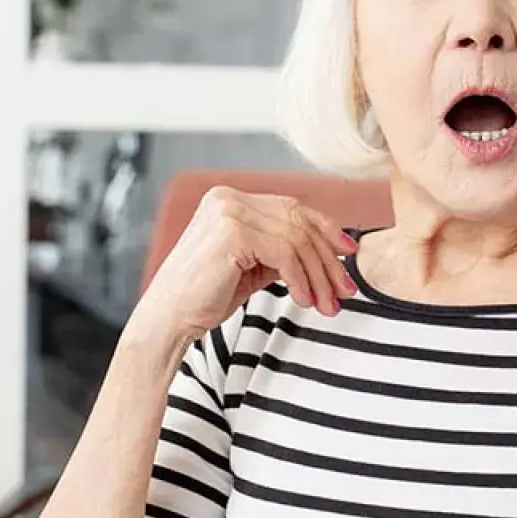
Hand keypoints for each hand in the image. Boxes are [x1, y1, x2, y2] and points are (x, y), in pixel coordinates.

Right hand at [128, 186, 357, 349]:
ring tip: (328, 304)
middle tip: (345, 290)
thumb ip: (281, 251)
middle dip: (327, 258)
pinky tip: (303, 300)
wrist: (168, 319)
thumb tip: (330, 250)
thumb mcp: (252, 267)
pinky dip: (301, 279)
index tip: (348, 254)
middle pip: (298, 221)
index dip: (325, 229)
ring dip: (319, 275)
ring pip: (296, 239)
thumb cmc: (204, 297)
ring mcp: (228, 212)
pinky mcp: (232, 233)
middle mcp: (228, 198)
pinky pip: (285, 254)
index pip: (291, 207)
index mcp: (229, 199)